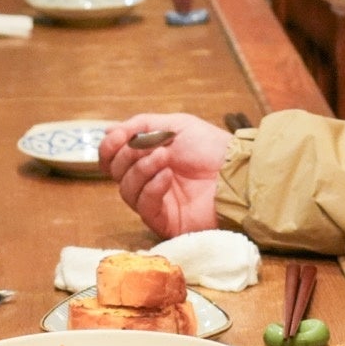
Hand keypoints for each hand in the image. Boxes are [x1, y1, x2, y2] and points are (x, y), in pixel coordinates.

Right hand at [99, 112, 230, 238]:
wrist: (236, 171)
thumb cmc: (211, 148)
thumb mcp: (175, 125)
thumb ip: (141, 126)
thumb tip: (109, 132)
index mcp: (146, 158)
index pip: (112, 159)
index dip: (109, 148)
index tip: (118, 138)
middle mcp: (147, 180)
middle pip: (116, 173)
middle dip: (128, 155)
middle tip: (149, 146)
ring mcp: (155, 201)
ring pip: (126, 190)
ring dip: (142, 169)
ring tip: (164, 157)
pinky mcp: (164, 220)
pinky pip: (144, 206)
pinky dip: (152, 187)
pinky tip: (167, 176)